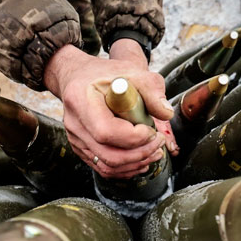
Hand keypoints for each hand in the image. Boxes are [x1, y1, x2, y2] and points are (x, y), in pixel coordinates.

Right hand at [44, 43, 174, 178]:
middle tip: (158, 143)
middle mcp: (75, 124)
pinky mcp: (81, 149)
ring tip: (154, 152)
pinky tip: (141, 159)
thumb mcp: (132, 72)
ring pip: (107, 166)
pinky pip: (104, 168)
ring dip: (135, 164)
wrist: (79, 78)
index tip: (152, 130)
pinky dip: (126, 168)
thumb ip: (151, 89)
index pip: (107, 131)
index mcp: (81, 101)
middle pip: (108, 155)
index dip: (134, 137)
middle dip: (140, 154)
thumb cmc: (104, 74)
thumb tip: (166, 113)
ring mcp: (76, 140)